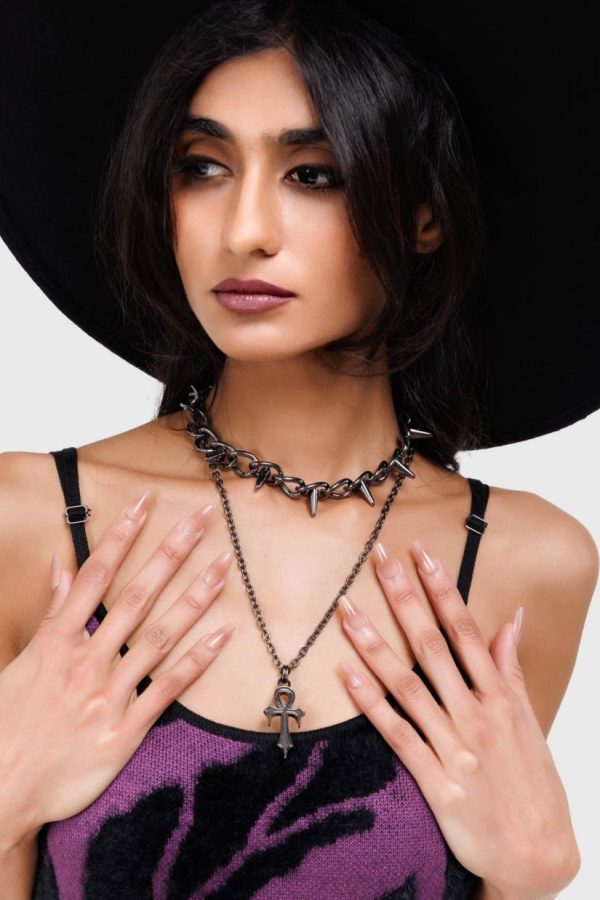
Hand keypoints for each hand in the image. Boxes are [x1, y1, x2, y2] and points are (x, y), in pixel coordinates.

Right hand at [0, 490, 233, 851]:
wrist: (1, 790)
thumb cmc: (8, 722)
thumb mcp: (23, 660)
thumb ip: (50, 611)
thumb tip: (61, 563)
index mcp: (58, 641)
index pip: (95, 574)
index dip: (122, 534)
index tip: (146, 501)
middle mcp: (87, 661)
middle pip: (136, 596)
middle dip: (170, 553)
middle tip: (201, 518)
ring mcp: (108, 694)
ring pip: (159, 636)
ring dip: (194, 598)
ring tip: (223, 566)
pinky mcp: (125, 730)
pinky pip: (167, 689)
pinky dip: (196, 662)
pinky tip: (223, 636)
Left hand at [335, 539, 578, 899]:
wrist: (538, 856)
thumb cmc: (534, 784)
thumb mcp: (529, 721)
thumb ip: (511, 669)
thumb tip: (511, 619)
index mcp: (500, 698)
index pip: (466, 630)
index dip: (442, 589)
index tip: (421, 554)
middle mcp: (477, 716)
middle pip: (432, 646)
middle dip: (404, 599)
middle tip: (378, 559)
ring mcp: (454, 749)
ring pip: (406, 684)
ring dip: (374, 644)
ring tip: (346, 610)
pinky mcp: (435, 782)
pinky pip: (396, 734)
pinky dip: (370, 703)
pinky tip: (346, 674)